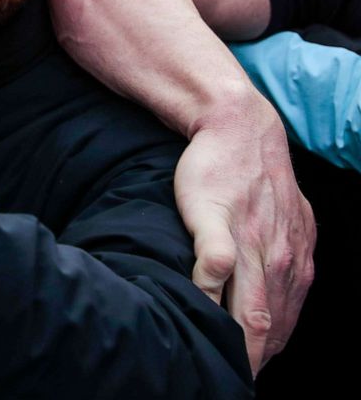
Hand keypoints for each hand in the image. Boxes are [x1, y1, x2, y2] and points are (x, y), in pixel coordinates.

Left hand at [174, 97, 314, 374]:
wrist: (241, 126)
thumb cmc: (211, 168)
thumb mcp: (199, 210)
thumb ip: (208, 253)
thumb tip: (209, 296)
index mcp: (258, 257)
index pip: (254, 325)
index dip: (244, 356)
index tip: (228, 375)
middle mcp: (283, 258)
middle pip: (274, 323)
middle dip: (258, 356)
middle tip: (236, 377)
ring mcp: (296, 247)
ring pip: (288, 307)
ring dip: (274, 339)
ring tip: (254, 361)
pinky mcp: (302, 234)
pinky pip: (298, 285)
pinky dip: (286, 311)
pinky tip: (275, 323)